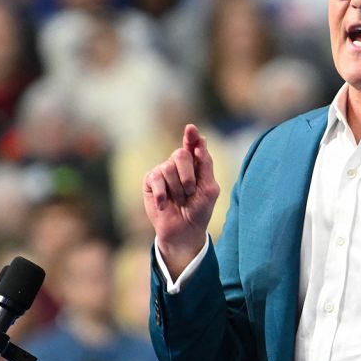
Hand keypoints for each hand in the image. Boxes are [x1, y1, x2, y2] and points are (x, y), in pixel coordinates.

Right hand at [143, 124, 219, 276]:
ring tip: (180, 200)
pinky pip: (156, 179)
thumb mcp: (210, 189)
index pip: (193, 144)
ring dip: (177, 189)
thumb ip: (206, 165)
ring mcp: (163, 171)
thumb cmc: (199, 210)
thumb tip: (200, 143)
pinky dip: (162, 194)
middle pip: (180, 154)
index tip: (191, 129)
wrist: (184, 231)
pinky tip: (165, 204)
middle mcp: (178, 164)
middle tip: (190, 191)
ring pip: (168, 168)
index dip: (191, 136)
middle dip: (187, 175)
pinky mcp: (150, 181)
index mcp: (195, 163)